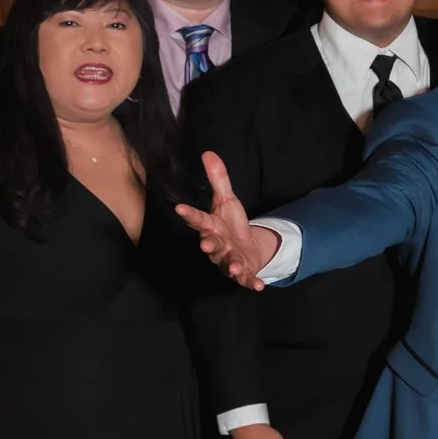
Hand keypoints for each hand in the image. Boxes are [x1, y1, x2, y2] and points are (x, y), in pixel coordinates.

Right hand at [174, 151, 277, 288]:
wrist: (245, 247)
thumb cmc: (230, 224)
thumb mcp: (227, 200)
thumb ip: (218, 179)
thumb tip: (208, 152)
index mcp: (211, 227)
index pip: (198, 219)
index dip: (189, 214)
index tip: (179, 208)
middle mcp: (217, 245)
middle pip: (210, 245)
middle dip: (209, 246)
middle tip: (206, 245)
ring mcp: (228, 260)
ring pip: (227, 263)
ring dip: (231, 265)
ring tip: (236, 265)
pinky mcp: (242, 271)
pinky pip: (245, 278)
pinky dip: (251, 282)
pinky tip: (258, 286)